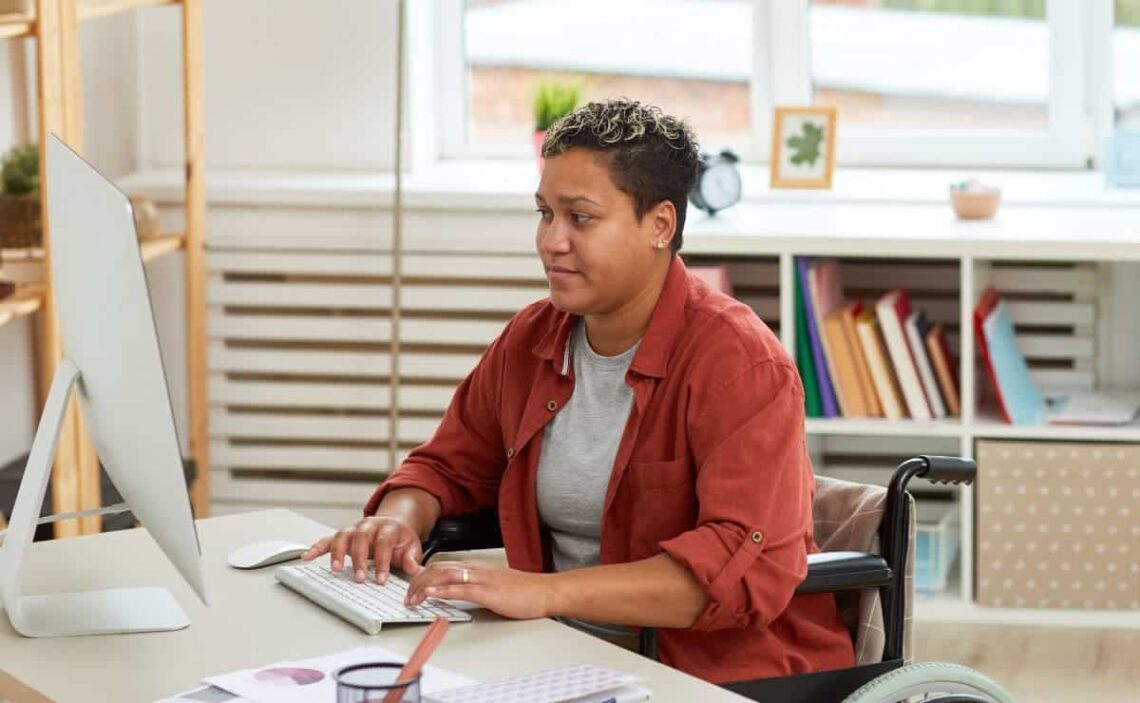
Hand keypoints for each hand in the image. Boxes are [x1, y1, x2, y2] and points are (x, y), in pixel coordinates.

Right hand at [302, 515, 422, 584]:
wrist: (394, 527)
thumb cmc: (401, 540)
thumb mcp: (412, 547)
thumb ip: (411, 558)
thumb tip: (412, 568)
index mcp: (388, 527)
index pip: (384, 541)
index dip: (382, 560)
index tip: (380, 579)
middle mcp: (369, 525)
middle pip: (361, 537)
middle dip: (359, 558)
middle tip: (359, 578)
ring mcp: (355, 529)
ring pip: (343, 535)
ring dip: (338, 552)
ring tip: (336, 569)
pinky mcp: (344, 536)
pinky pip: (328, 540)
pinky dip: (317, 547)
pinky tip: (307, 557)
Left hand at [405, 562, 552, 619]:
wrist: (545, 591)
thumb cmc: (524, 591)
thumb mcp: (494, 585)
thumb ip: (476, 586)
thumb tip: (460, 592)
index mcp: (476, 568)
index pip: (443, 566)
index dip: (424, 574)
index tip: (412, 586)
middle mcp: (476, 570)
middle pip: (438, 568)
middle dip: (418, 581)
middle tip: (407, 595)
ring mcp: (482, 580)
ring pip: (445, 576)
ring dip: (424, 587)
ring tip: (411, 597)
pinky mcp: (488, 593)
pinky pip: (461, 589)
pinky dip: (442, 590)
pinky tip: (430, 594)